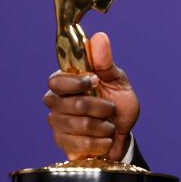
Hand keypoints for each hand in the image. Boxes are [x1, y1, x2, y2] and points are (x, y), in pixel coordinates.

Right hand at [43, 32, 139, 161]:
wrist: (124, 135)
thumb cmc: (118, 104)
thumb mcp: (117, 81)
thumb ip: (105, 62)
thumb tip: (99, 37)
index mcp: (66, 83)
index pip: (56, 81)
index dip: (76, 83)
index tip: (94, 82)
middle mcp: (56, 103)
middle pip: (69, 104)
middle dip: (99, 108)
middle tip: (110, 108)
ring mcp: (58, 124)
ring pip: (78, 125)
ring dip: (103, 126)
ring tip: (109, 125)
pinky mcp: (63, 144)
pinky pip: (81, 145)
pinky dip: (101, 142)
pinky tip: (104, 139)